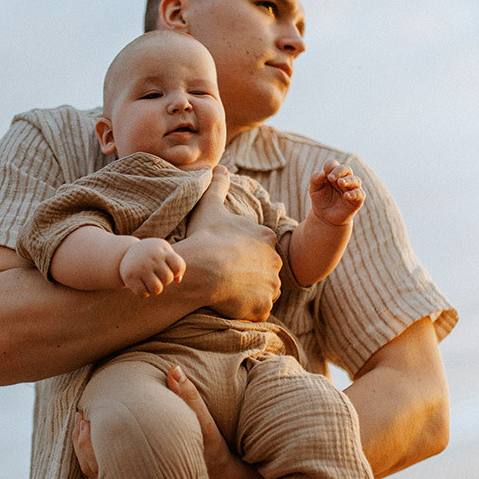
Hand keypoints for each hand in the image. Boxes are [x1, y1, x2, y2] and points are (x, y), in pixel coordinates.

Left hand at [70, 364, 268, 478]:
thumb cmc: (213, 451)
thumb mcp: (203, 424)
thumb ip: (188, 397)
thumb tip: (173, 368)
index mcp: (149, 466)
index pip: (105, 455)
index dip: (88, 438)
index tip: (84, 415)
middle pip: (94, 467)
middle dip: (82, 442)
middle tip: (79, 418)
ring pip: (98, 476)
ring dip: (86, 453)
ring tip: (83, 427)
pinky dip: (96, 463)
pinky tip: (97, 443)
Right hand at [119, 238, 185, 297]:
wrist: (126, 252)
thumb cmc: (153, 255)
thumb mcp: (164, 254)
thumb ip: (175, 264)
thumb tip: (178, 279)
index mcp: (162, 250)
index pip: (178, 266)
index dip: (177, 272)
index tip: (170, 270)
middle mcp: (151, 258)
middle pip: (167, 278)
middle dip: (165, 281)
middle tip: (158, 276)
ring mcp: (140, 267)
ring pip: (156, 288)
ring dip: (156, 289)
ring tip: (152, 283)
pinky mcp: (130, 277)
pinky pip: (143, 294)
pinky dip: (144, 293)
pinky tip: (142, 286)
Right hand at [183, 166, 281, 321]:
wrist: (202, 269)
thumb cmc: (206, 237)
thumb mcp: (210, 206)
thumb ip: (218, 186)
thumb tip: (219, 167)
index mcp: (267, 237)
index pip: (262, 246)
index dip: (244, 251)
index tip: (228, 254)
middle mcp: (276, 261)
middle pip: (266, 268)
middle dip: (250, 272)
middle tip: (227, 273)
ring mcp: (271, 286)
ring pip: (264, 290)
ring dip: (250, 291)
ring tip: (228, 289)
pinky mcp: (263, 307)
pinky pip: (257, 310)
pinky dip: (247, 309)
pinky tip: (230, 303)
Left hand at [309, 160, 364, 226]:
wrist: (325, 218)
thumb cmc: (321, 201)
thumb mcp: (314, 190)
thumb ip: (315, 180)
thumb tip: (321, 174)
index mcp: (334, 174)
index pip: (334, 164)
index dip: (330, 167)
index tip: (324, 175)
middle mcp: (345, 179)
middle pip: (346, 168)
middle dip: (339, 171)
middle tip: (330, 178)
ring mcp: (352, 189)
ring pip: (355, 180)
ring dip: (348, 180)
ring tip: (340, 183)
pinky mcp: (357, 200)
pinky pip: (359, 194)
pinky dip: (353, 193)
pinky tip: (346, 195)